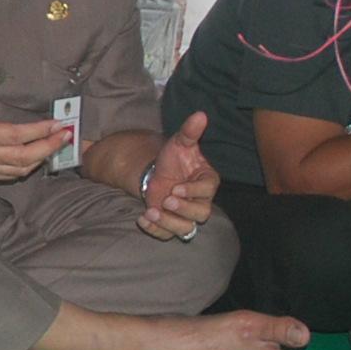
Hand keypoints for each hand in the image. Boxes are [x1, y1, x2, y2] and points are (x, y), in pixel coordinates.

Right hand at [0, 62, 64, 181]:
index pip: (14, 135)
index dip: (39, 131)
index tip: (58, 123)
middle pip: (24, 156)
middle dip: (50, 146)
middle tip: (68, 135)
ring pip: (19, 169)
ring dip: (42, 158)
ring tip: (57, 145)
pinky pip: (8, 176)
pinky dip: (26, 168)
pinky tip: (36, 158)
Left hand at [137, 111, 215, 238]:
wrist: (156, 172)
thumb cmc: (173, 159)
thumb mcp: (179, 143)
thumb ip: (190, 131)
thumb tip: (200, 114)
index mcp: (206, 181)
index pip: (208, 190)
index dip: (194, 192)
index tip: (177, 188)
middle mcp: (200, 201)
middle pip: (202, 214)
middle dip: (184, 209)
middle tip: (167, 199)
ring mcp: (185, 215)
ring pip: (187, 228)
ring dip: (169, 223)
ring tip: (152, 212)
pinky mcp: (170, 224)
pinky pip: (167, 235)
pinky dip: (155, 230)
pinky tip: (142, 219)